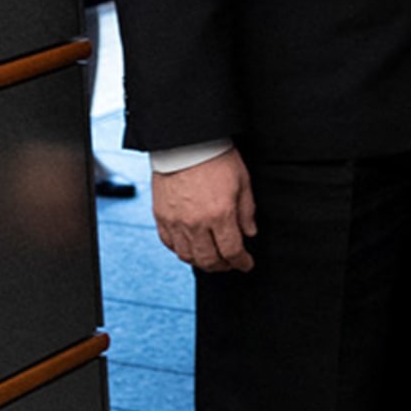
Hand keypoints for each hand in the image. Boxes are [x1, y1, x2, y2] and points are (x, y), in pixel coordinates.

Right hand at [152, 148, 255, 272]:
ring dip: (201, 262)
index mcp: (220, 214)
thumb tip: (250, 233)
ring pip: (187, 256)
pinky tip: (191, 248)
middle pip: (208, 259)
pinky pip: (169, 244)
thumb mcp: (243, 183)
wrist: (186, 144)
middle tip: (231, 264)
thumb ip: (247, 212)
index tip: (246, 264)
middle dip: (223, 266)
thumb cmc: (216, 159)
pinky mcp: (161, 217)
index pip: (232, 251)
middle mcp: (196, 223)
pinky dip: (181, 251)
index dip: (241, 262)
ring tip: (212, 258)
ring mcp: (176, 222)